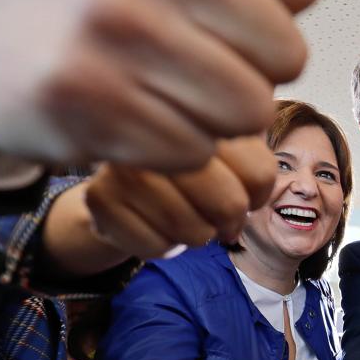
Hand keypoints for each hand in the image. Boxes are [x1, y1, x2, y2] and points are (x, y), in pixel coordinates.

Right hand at [85, 136, 275, 257]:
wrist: (121, 181)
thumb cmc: (189, 170)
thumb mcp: (231, 153)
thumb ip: (255, 164)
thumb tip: (256, 196)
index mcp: (201, 112)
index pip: (259, 174)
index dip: (257, 196)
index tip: (242, 191)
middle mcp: (158, 128)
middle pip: (230, 205)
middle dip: (230, 222)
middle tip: (218, 217)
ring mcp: (124, 162)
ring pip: (195, 231)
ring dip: (198, 236)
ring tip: (185, 218)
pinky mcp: (100, 198)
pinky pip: (158, 246)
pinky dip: (165, 247)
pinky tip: (154, 225)